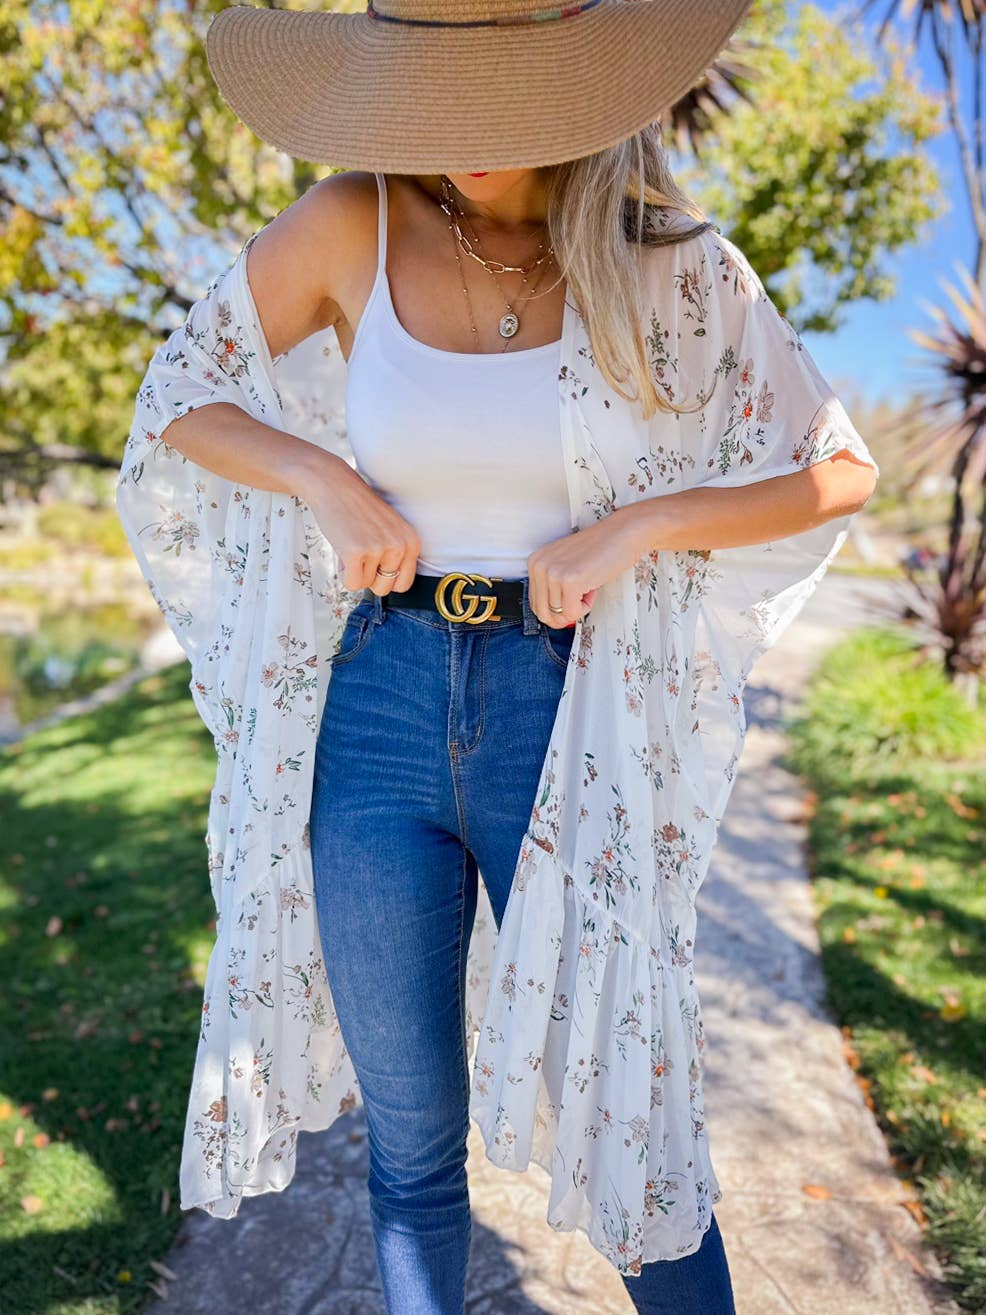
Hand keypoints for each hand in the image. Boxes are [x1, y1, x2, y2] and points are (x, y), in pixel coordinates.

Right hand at [305, 453, 419, 595]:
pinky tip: (343, 551)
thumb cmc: (359, 508)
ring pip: (366, 585)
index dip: (385, 578)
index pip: (404, 583)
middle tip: (361, 554)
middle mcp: (399, 546)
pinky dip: (343, 573)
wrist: (335, 486)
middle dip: (369, 578)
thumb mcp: (390, 529)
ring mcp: (378, 549)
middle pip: (385, 588)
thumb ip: (396, 554)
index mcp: (411, 542)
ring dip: (354, 571)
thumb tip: (390, 585)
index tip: (375, 564)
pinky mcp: (356, 552)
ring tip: (351, 545)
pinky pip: (351, 584)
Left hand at [527, 506, 648, 626]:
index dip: (557, 607)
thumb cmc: (599, 548)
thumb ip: (552, 587)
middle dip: (565, 613)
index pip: (535, 604)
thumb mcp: (564, 565)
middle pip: (544, 614)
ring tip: (588, 585)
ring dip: (578, 607)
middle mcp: (539, 566)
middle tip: (580, 598)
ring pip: (559, 615)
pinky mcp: (570, 581)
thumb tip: (551, 617)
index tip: (571, 596)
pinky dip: (586, 606)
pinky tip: (592, 586)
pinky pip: (573, 613)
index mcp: (535, 562)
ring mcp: (553, 573)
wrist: (621, 533)